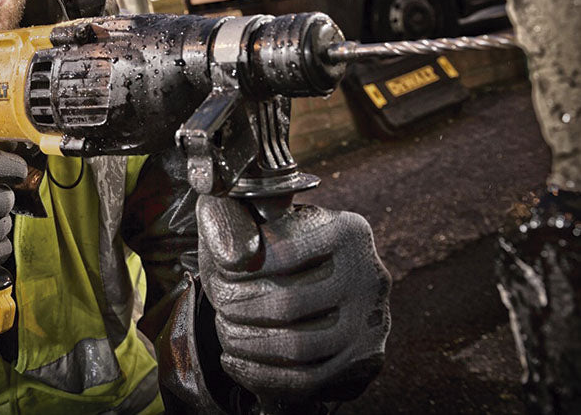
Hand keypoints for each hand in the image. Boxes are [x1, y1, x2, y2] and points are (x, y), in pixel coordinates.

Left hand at [197, 196, 390, 406]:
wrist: (314, 270)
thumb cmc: (271, 235)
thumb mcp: (249, 210)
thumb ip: (233, 220)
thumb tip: (232, 258)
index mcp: (347, 229)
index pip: (282, 252)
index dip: (238, 268)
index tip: (217, 272)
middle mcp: (370, 275)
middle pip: (289, 304)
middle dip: (240, 309)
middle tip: (219, 304)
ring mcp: (373, 322)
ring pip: (299, 348)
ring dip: (247, 344)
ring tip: (225, 329)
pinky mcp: (365, 360)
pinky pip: (308, 380)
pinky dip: (261, 374)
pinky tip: (235, 360)